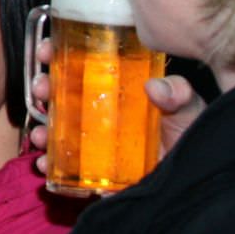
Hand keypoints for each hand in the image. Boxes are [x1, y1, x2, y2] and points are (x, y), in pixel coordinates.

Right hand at [29, 37, 205, 174]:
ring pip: (56, 129)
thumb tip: (154, 86)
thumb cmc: (190, 140)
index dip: (59, 56)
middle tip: (42, 88)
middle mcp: (100, 113)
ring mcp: (94, 142)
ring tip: (40, 133)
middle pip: (61, 95)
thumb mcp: (188, 110)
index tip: (46, 51)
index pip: (82, 66)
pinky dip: (48, 164)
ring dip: (40, 128)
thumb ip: (178, 94)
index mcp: (117, 91)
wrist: (194, 182)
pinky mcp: (93, 171)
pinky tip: (44, 163)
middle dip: (43, 89)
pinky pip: (63, 166)